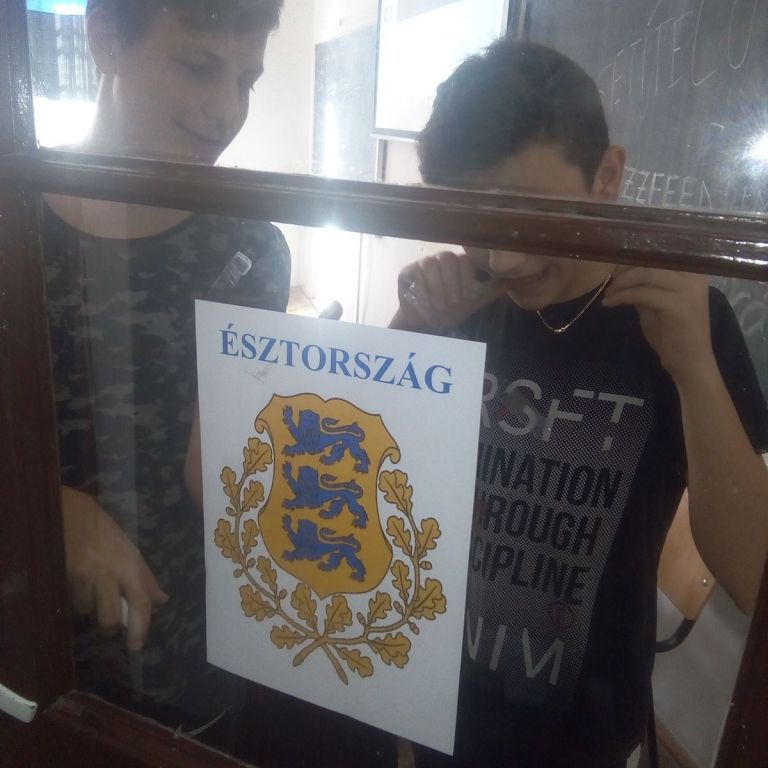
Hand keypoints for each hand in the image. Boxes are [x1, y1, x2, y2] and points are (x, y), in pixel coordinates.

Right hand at [62, 486, 168, 649]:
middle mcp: (114, 571)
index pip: (142, 602)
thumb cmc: (101, 530)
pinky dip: (73, 595)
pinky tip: (72, 579)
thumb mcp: (129, 550)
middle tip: (108, 628)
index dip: (141, 627)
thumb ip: (145, 578)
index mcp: (132, 564)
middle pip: (112, 616)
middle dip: (109, 626)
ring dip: (88, 606)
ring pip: (88, 610)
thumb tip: (163, 601)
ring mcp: (90, 573)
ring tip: (86, 587)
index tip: (137, 646)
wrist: (70, 510)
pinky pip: (72, 599)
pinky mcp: (69, 574)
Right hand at [392, 250, 508, 332]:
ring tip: (439, 306)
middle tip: (453, 305)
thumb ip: (491, 290)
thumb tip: (511, 280)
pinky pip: (414, 272)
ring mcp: (423, 263)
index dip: (466, 279)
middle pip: (447, 259)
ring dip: (436, 288)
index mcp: (459, 263)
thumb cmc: (452, 310)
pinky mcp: (407, 271)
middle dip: (451, 285)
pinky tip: (426, 302)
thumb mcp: (474, 301)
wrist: (427, 323)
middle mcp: (442, 259)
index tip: (466, 298)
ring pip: (430, 265)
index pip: (464, 260)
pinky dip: (422, 289)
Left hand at [602, 267, 713, 381]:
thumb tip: (620, 268)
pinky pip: (643, 293)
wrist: (689, 361)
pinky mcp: (678, 305)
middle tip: (608, 281)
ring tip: (608, 293)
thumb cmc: (672, 333)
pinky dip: (622, 296)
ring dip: (622, 283)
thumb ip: (643, 284)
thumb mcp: (654, 303)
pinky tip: (610, 303)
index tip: (614, 265)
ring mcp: (689, 289)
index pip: (660, 253)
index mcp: (693, 271)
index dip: (633, 257)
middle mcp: (695, 275)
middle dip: (624, 269)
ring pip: (647, 274)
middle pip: (652, 260)